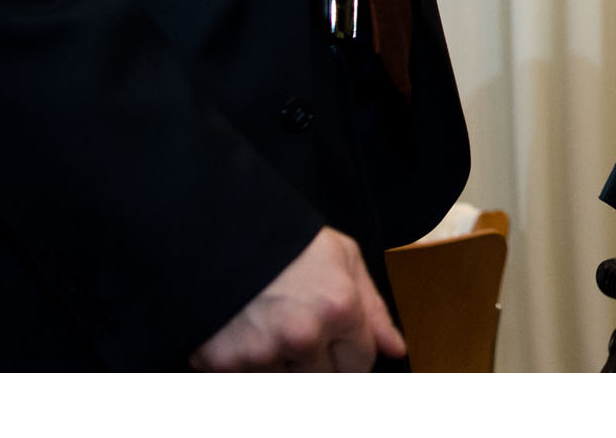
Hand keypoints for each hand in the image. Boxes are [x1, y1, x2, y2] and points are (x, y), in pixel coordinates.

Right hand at [190, 227, 404, 371]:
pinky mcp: (223, 364)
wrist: (218, 230)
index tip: (337, 339)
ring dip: (282, 367)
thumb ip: (374, 309)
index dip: (350, 351)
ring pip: (287, 384)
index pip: (360, 364)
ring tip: (270, 329)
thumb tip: (397, 349)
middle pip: (325, 381)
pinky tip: (243, 335)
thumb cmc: (286, 241)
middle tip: (301, 333)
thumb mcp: (343, 258)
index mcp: (339, 307)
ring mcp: (262, 353)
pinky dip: (246, 367)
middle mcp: (304, 335)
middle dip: (319, 364)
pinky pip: (247, 382)